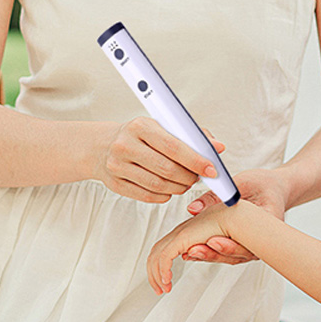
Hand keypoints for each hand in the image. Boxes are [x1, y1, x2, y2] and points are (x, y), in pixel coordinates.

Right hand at [93, 117, 225, 203]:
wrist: (102, 146)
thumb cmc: (139, 135)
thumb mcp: (162, 126)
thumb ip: (192, 135)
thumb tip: (218, 147)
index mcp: (140, 126)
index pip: (173, 146)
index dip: (196, 160)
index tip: (212, 168)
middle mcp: (125, 145)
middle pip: (167, 169)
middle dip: (189, 176)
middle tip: (199, 177)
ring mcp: (117, 166)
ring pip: (158, 185)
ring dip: (179, 187)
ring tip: (186, 182)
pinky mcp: (115, 184)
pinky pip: (147, 195)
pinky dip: (164, 195)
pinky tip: (170, 189)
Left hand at [147, 204, 230, 293]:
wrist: (244, 216)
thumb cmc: (239, 229)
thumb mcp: (222, 245)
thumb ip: (205, 250)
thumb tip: (188, 254)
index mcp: (192, 230)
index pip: (167, 246)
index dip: (162, 265)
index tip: (166, 281)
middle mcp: (185, 230)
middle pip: (157, 251)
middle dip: (154, 273)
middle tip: (159, 289)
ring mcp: (183, 232)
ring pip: (157, 255)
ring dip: (157, 274)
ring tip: (163, 288)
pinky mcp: (184, 236)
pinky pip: (165, 256)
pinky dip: (163, 269)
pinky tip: (167, 281)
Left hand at [182, 168, 290, 264]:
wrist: (274, 189)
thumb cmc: (264, 184)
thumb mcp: (242, 183)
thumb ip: (218, 195)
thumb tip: (193, 209)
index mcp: (270, 222)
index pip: (252, 240)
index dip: (232, 245)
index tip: (214, 242)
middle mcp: (263, 240)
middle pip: (239, 254)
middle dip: (215, 253)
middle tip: (195, 250)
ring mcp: (252, 245)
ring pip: (231, 257)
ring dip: (210, 256)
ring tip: (190, 252)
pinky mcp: (242, 245)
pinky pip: (227, 253)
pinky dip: (211, 252)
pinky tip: (193, 251)